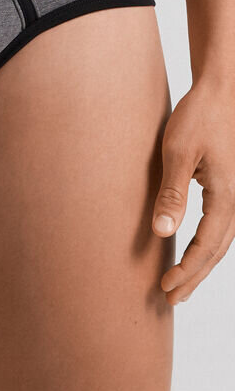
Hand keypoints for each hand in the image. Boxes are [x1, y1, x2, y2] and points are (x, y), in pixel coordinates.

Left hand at [152, 78, 234, 304]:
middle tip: (170, 299)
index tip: (164, 286)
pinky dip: (206, 245)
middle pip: (217, 250)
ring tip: (180, 284)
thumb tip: (162, 232)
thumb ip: (172, 193)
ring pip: (221, 241)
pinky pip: (220, 226)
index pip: (206, 246)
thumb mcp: (178, 152)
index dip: (186, 269)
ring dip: (201, 264)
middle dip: (194, 276)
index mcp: (227, 196)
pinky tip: (192, 251)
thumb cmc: (198, 117)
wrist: (220, 91)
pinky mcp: (229, 187)